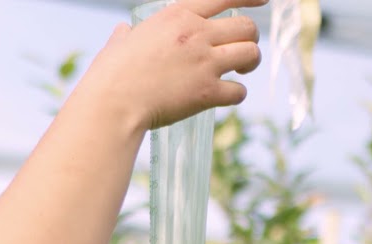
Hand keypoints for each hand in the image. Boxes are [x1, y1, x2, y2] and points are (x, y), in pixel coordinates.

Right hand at [82, 0, 264, 131]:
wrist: (111, 105)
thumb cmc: (108, 77)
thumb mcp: (117, 45)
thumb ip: (125, 37)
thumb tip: (122, 33)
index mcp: (176, 17)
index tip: (263, 0)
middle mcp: (196, 35)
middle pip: (246, 27)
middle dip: (249, 38)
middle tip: (240, 52)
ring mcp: (204, 63)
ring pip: (251, 54)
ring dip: (250, 63)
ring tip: (241, 72)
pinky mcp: (207, 92)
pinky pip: (239, 91)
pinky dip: (236, 95)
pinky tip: (226, 97)